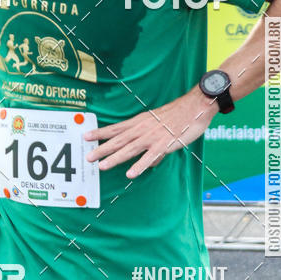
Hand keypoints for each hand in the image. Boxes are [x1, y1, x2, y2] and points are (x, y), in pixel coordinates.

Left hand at [84, 87, 216, 178]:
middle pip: (118, 140)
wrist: (194, 106)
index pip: (115, 128)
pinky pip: (149, 157)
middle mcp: (142, 129)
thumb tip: (150, 162)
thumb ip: (152, 144)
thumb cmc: (178, 115)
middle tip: (88, 157)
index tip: (86, 136)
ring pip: (129, 149)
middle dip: (101, 149)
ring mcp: (151, 137)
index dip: (100, 132)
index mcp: (139, 122)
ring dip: (114, 158)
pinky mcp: (163, 144)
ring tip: (102, 166)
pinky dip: (139, 165)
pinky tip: (130, 173)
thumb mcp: (159, 125)